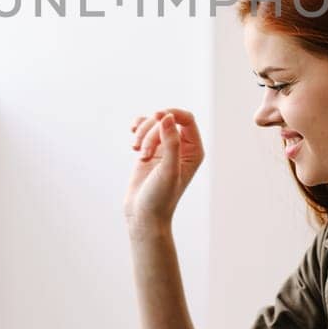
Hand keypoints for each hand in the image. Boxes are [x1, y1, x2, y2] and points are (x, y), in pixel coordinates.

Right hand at [124, 108, 205, 232]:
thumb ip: (171, 143)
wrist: (144, 215)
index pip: (186, 119)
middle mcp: (182, 147)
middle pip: (166, 120)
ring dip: (142, 134)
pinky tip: (133, 143)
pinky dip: (137, 131)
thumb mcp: (169, 170)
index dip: (171, 113)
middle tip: (144, 154)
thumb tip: (167, 117)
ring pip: (153, 123)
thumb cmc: (160, 197)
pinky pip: (144, 129)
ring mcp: (165, 148)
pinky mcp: (150, 150)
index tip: (156, 116)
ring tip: (138, 154)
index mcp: (194, 151)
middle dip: (151, 131)